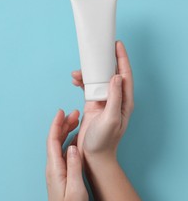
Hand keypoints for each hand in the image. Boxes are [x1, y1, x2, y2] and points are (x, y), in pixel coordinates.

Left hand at [45, 109, 88, 200]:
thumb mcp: (75, 189)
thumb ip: (74, 167)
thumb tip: (72, 147)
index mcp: (55, 168)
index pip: (53, 140)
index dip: (56, 125)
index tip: (61, 112)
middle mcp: (53, 166)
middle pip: (55, 139)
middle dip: (63, 124)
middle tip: (74, 113)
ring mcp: (56, 169)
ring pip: (59, 144)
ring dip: (66, 131)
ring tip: (76, 121)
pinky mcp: (60, 173)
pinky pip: (62, 151)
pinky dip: (68, 141)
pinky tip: (76, 139)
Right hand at [71, 41, 133, 162]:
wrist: (93, 155)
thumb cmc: (104, 141)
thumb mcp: (111, 119)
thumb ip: (115, 97)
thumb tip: (117, 76)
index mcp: (124, 101)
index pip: (125, 75)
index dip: (122, 59)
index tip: (116, 45)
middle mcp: (115, 99)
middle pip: (111, 74)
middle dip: (102, 62)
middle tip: (95, 52)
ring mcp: (103, 101)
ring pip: (97, 80)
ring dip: (88, 74)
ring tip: (76, 73)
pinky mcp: (93, 105)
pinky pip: (88, 88)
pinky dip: (82, 82)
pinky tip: (75, 80)